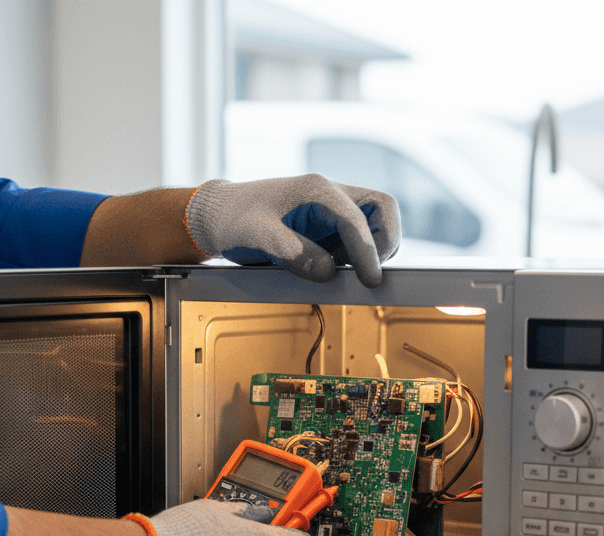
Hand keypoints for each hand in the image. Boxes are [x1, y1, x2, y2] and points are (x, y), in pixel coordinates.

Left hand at [184, 174, 400, 287]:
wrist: (217, 216)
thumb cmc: (234, 218)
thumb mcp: (259, 235)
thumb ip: (294, 253)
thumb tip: (329, 272)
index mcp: (317, 189)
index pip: (357, 218)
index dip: (367, 251)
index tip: (370, 279)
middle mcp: (330, 195)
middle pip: (381, 208)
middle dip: (386, 240)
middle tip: (371, 272)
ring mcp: (330, 211)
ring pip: (373, 222)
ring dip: (372, 248)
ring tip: (349, 272)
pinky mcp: (325, 228)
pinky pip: (354, 238)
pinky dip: (356, 255)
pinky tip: (335, 270)